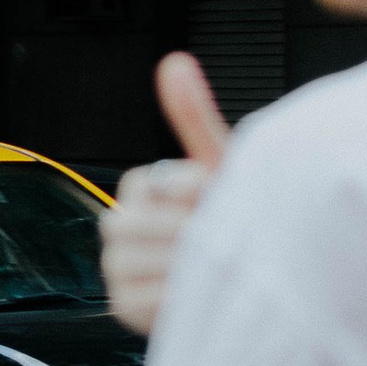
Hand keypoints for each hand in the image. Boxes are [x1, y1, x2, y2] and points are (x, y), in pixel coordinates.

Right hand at [100, 53, 232, 333]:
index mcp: (140, 185)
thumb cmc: (235, 222)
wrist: (251, 286)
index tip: (217, 200)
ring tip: (219, 265)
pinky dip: (182, 295)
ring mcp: (115, 265)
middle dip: (194, 232)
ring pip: (149, 260)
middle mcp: (118, 222)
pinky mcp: (121, 304)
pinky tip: (205, 291)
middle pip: (147, 224)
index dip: (193, 193)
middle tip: (225, 239)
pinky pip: (148, 297)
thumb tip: (173, 61)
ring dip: (192, 264)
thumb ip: (193, 119)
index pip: (156, 181)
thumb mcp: (220, 170)